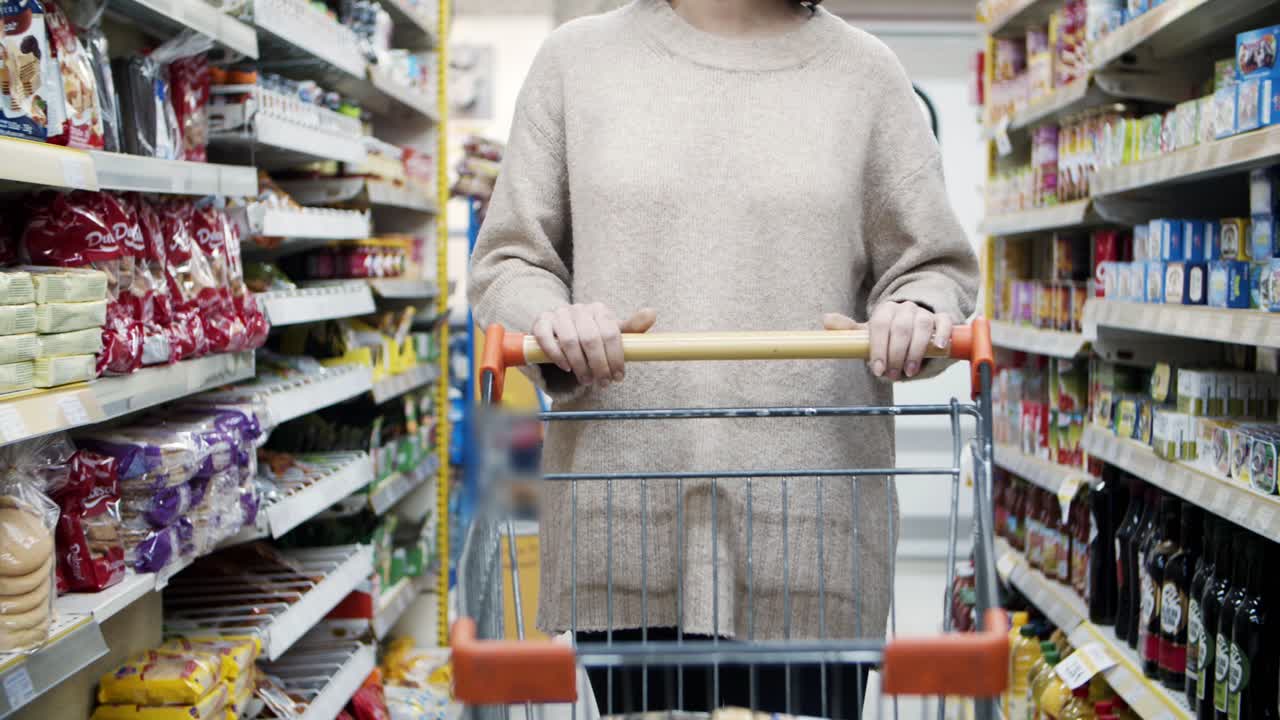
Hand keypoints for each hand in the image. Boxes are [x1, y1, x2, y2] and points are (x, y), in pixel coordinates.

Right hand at [532, 304, 656, 387]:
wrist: (561, 329)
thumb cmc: (592, 334)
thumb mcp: (612, 332)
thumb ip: (632, 328)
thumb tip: (652, 313)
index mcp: (599, 310)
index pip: (611, 334)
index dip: (616, 358)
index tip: (618, 377)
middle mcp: (579, 309)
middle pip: (591, 339)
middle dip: (599, 365)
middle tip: (603, 383)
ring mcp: (558, 314)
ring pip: (569, 341)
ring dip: (579, 365)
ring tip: (587, 380)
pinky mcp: (540, 322)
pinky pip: (546, 338)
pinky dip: (556, 355)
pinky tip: (566, 368)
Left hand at [824, 301, 950, 379]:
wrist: (914, 322)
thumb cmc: (889, 332)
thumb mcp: (869, 332)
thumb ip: (849, 330)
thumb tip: (825, 320)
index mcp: (885, 310)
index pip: (879, 326)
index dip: (878, 348)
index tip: (877, 369)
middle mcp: (904, 308)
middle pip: (900, 328)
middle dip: (895, 354)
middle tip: (892, 374)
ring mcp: (924, 313)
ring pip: (922, 326)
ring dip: (916, 350)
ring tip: (909, 371)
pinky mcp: (941, 318)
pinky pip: (944, 322)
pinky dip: (942, 333)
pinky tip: (939, 347)